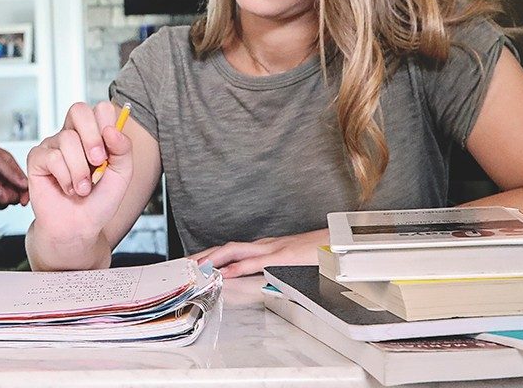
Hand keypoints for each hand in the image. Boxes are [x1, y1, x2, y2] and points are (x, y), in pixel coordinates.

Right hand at [27, 101, 130, 240]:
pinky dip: (65, 178)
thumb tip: (112, 130)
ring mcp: (53, 145)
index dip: (106, 124)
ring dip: (80, 171)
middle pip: (78, 110)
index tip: (110, 151)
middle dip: (92, 137)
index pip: (100, 109)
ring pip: (67, 140)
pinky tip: (68, 189)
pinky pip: (52, 158)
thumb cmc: (98, 201)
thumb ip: (123, 150)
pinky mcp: (37, 158)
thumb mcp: (122, 175)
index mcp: (94, 134)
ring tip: (83, 188)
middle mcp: (72, 135)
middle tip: (98, 162)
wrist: (79, 227)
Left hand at [190, 229, 327, 277]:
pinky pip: (257, 262)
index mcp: (264, 247)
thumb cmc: (316, 253)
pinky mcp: (283, 256)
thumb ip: (273, 268)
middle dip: (204, 255)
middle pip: (226, 247)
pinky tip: (227, 272)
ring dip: (214, 258)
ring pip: (235, 250)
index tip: (193, 262)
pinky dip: (240, 266)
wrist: (338, 242)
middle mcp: (264, 245)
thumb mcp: (290, 262)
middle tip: (185, 265)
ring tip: (197, 266)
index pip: (231, 249)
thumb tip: (259, 279)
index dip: (210, 254)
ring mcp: (272, 249)